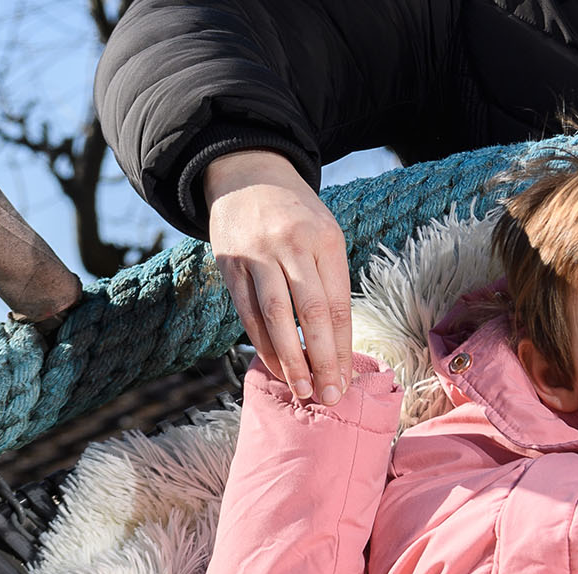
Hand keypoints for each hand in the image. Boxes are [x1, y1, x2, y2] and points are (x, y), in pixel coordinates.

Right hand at [205, 149, 352, 404]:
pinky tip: (274, 364)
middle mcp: (292, 245)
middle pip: (310, 313)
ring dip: (288, 358)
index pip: (337, 304)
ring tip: (301, 390)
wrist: (247, 173)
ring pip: (275, 316)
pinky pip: (246, 312)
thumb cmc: (296, 216)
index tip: (347, 382)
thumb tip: (338, 347)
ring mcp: (257, 254)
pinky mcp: (230, 264)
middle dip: (321, 359)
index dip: (342, 348)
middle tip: (329, 396)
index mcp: (325, 240)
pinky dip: (261, 342)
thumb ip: (331, 282)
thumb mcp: (325, 234)